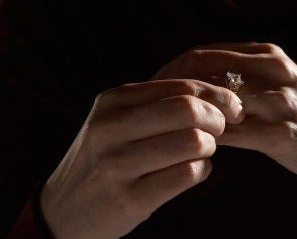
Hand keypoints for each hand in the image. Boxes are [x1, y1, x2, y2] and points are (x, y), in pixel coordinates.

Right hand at [40, 80, 243, 237]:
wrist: (63, 211)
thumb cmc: (103, 160)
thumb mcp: (116, 122)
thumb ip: (157, 104)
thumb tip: (218, 93)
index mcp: (112, 101)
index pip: (181, 86)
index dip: (217, 94)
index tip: (233, 107)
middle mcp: (111, 128)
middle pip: (188, 109)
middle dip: (217, 118)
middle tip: (221, 128)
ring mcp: (118, 164)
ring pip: (193, 142)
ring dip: (209, 147)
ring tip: (201, 151)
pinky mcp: (130, 198)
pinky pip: (188, 174)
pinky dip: (201, 171)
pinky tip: (192, 171)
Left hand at [152, 43, 296, 180]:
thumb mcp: (272, 79)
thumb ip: (237, 74)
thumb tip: (188, 81)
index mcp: (265, 53)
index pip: (203, 54)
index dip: (170, 71)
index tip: (149, 89)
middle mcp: (271, 69)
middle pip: (203, 71)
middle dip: (170, 91)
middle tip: (148, 111)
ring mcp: (278, 100)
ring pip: (216, 101)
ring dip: (189, 116)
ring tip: (167, 130)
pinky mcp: (282, 132)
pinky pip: (234, 134)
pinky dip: (209, 138)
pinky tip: (196, 146)